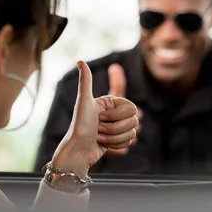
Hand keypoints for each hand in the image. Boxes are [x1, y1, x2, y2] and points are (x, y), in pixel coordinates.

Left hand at [51, 61, 138, 177]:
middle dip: (115, 128)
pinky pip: (129, 142)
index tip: (100, 117)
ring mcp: (117, 126)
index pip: (132, 108)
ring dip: (114, 138)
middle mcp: (115, 113)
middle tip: (99, 129)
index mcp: (110, 103)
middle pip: (134, 121)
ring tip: (99, 137)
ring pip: (133, 133)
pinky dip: (116, 146)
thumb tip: (80, 61)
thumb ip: (86, 81)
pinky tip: (104, 145)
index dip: (117, 115)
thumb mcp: (83, 102)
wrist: (78, 151)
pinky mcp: (118, 139)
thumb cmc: (79, 127)